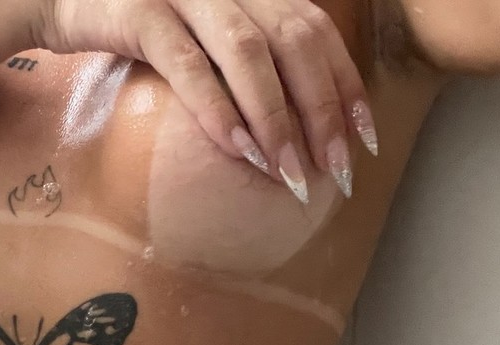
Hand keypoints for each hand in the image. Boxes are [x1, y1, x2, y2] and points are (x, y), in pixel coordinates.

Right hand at [33, 0, 378, 201]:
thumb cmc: (136, 24)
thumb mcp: (201, 33)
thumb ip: (243, 58)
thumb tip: (291, 122)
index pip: (316, 31)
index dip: (346, 83)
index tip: (363, 138)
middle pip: (295, 43)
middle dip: (321, 110)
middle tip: (333, 169)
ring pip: (249, 54)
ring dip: (274, 119)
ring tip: (287, 174)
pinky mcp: (141, 12)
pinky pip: (189, 66)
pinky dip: (217, 109)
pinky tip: (237, 150)